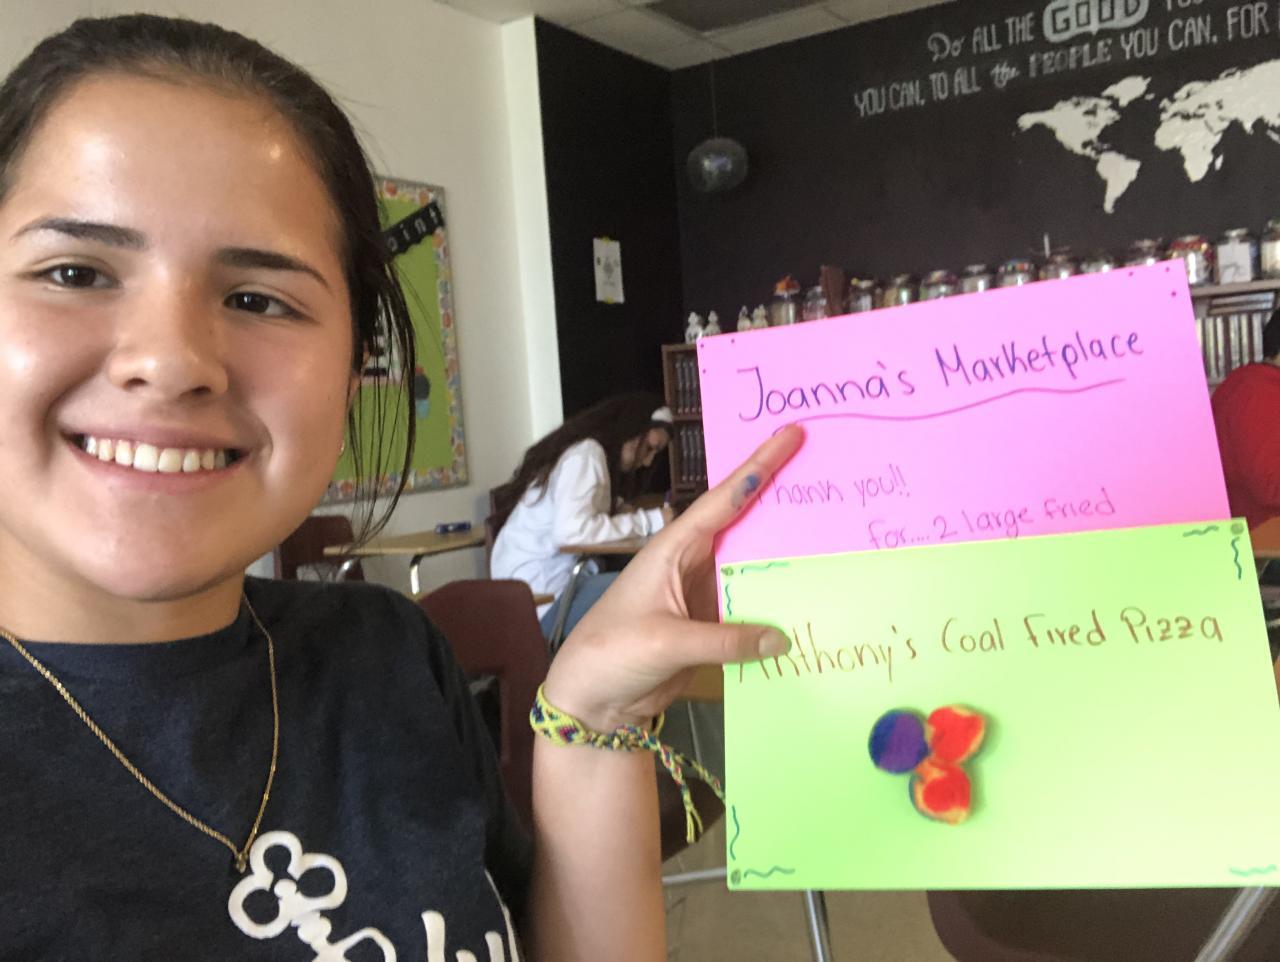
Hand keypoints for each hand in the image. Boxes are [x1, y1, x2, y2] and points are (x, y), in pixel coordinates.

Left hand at [542, 425, 802, 730]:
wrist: (591, 699)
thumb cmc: (612, 653)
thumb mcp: (666, 641)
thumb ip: (725, 641)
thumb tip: (781, 639)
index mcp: (673, 549)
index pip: (724, 499)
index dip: (758, 466)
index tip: (790, 434)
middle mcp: (692, 564)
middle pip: (746, 527)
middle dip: (783, 504)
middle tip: (828, 481)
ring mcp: (703, 595)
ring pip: (755, 570)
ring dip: (788, 561)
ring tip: (836, 542)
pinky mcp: (712, 628)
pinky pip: (753, 611)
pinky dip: (778, 609)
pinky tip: (811, 606)